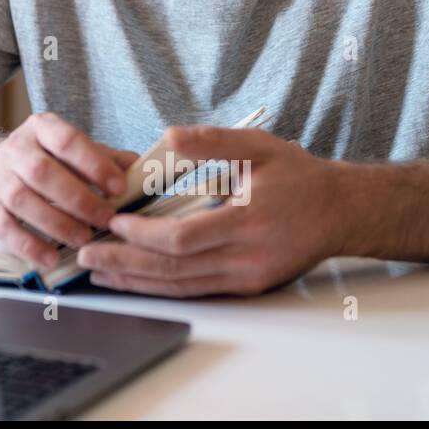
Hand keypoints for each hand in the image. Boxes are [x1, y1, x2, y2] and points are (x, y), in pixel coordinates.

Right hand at [0, 112, 137, 269]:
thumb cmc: (48, 162)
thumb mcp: (75, 152)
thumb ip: (108, 160)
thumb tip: (145, 172)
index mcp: (42, 129)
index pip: (67, 141)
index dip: (94, 165)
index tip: (119, 188)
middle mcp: (15, 149)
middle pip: (42, 172)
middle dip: (78, 199)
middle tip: (106, 220)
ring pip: (22, 199)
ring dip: (57, 223)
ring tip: (84, 239)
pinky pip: (5, 227)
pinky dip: (29, 245)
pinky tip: (51, 257)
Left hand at [77, 125, 346, 296]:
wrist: (341, 211)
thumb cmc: (299, 176)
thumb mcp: (258, 146)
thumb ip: (211, 143)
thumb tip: (168, 138)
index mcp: (247, 221)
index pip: (183, 237)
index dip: (144, 234)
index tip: (115, 221)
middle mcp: (246, 258)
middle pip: (174, 269)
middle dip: (126, 264)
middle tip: (87, 257)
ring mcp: (247, 277)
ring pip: (181, 285)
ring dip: (137, 282)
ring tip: (99, 274)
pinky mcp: (246, 286)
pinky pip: (196, 290)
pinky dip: (161, 287)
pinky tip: (135, 281)